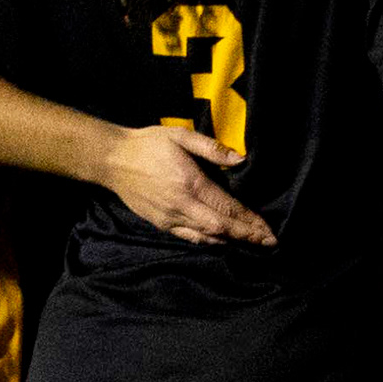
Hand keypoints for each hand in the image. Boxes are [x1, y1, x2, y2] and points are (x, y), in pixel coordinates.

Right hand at [104, 122, 273, 245]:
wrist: (112, 160)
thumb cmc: (149, 144)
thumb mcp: (181, 136)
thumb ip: (212, 148)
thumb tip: (241, 159)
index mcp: (190, 183)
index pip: (227, 207)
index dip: (249, 220)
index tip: (268, 229)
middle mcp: (181, 205)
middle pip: (221, 228)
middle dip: (247, 236)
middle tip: (270, 242)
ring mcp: (169, 218)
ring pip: (207, 238)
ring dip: (232, 242)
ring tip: (253, 245)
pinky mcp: (160, 224)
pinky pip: (190, 238)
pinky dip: (210, 242)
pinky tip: (223, 242)